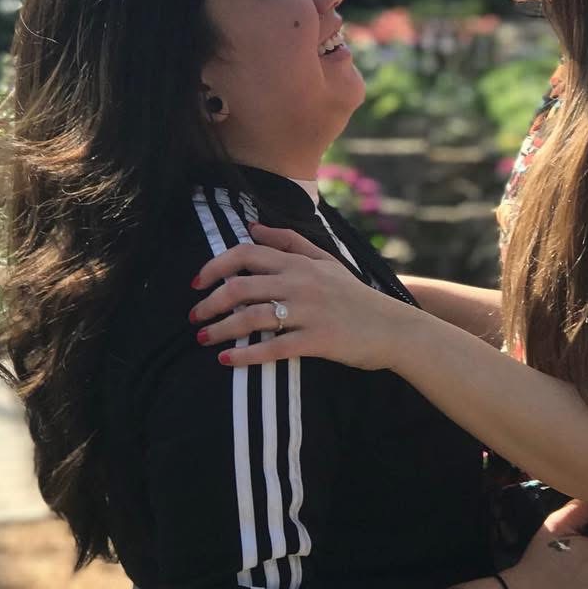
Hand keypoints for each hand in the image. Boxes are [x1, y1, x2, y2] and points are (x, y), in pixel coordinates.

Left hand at [190, 224, 411, 370]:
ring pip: (251, 318)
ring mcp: (308, 312)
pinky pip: (273, 348)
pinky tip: (228, 361)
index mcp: (300, 263)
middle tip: (194, 318)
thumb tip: (252, 227)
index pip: (246, 254)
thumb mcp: (327, 261)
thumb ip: (289, 242)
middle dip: (209, 303)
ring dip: (220, 330)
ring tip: (204, 340)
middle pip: (240, 287)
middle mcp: (301, 283)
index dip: (214, 266)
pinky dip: (245, 356)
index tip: (197, 283)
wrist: (393, 328)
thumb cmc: (355, 296)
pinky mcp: (316, 340)